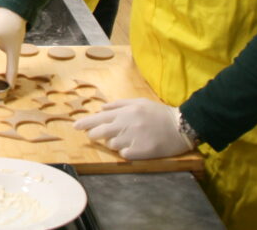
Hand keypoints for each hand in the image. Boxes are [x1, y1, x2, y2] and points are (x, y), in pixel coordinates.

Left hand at [73, 98, 194, 159]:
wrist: (181, 126)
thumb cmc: (159, 113)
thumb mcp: (139, 102)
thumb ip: (119, 105)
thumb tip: (101, 108)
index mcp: (125, 112)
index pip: (98, 118)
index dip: (85, 123)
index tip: (75, 127)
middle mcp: (126, 125)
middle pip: (100, 133)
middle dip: (94, 135)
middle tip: (94, 136)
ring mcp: (133, 139)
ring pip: (112, 145)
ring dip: (114, 143)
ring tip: (126, 139)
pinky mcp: (141, 152)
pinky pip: (124, 154)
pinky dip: (126, 152)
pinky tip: (134, 147)